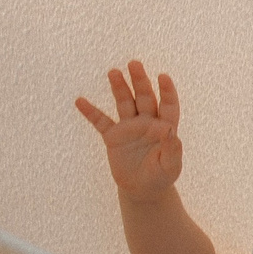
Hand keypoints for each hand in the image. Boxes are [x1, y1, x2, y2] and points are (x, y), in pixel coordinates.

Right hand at [73, 60, 181, 199]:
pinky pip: (101, 121)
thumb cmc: (161, 177)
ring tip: (114, 72)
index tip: (163, 77)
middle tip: (134, 64)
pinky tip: (80, 101)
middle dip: (140, 81)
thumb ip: (172, 150)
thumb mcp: (170, 166)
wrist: (142, 190)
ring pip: (124, 103)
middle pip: (144, 97)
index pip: (167, 105)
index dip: (167, 91)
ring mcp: (129, 127)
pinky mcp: (113, 137)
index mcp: (164, 127)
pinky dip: (91, 112)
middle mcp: (147, 122)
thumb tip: (171, 132)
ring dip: (119, 88)